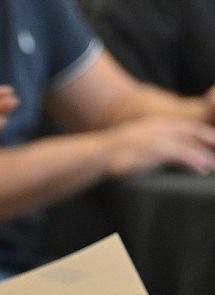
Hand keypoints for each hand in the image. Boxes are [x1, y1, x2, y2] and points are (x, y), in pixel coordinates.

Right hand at [99, 114, 214, 177]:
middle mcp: (158, 128)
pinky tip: (204, 168)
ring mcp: (156, 137)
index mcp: (154, 125)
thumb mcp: (130, 146)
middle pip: (193, 132)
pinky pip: (181, 154)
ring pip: (190, 143)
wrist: (92, 156)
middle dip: (210, 140)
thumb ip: (147, 148)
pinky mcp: (154, 150)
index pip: (186, 127)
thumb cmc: (108, 157)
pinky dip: (195, 161)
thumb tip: (157, 159)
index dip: (203, 134)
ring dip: (206, 154)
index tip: (214, 142)